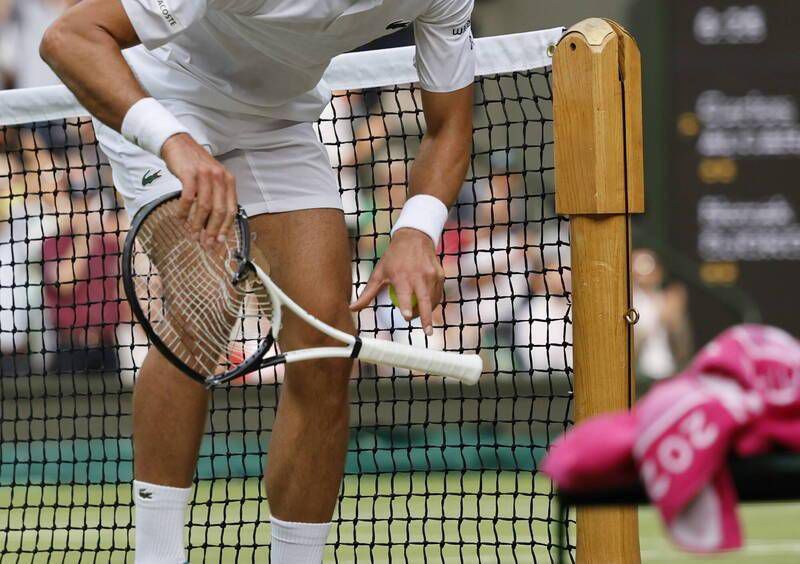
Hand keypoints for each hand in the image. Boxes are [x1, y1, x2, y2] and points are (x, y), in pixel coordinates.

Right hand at [161, 133, 236, 247]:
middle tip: (205, 244)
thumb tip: (214, 225)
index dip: (226, 228)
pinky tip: (180, 219)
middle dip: (212, 230)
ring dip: (197, 224)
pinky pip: (188, 198)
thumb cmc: (194, 164)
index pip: (232, 209)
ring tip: (192, 235)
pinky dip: (183, 211)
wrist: (177, 143)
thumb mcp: (212, 178)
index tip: (219, 242)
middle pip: (219, 211)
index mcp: (229, 181)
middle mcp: (220, 178)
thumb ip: (216, 197)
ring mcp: (205, 175)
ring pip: (204, 207)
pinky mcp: (190, 174)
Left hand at [350, 228, 444, 335]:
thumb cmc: (393, 258)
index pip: (405, 294)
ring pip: (433, 300)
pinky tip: (428, 305)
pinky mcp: (440, 274)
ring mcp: (432, 275)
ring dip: (428, 311)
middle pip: (425, 300)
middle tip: (427, 333)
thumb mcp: (379, 273)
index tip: (408, 316)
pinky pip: (438, 293)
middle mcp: (419, 276)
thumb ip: (367, 293)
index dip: (407, 305)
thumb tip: (352, 309)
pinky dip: (433, 301)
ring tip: (424, 320)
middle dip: (427, 317)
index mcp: (402, 276)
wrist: (414, 237)